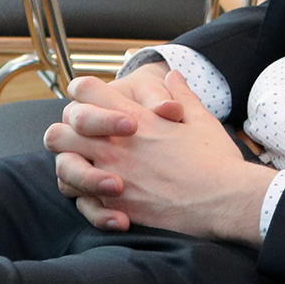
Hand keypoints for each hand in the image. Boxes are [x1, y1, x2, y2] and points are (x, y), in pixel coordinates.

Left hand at [45, 70, 272, 244]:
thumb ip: (181, 95)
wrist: (224, 199)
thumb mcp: (200, 119)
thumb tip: (173, 75)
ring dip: (72, 170)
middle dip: (66, 134)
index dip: (83, 93)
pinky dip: (88, 202)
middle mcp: (115, 146)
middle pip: (59, 132)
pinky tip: (108, 201)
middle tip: (83, 143)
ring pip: (63, 170)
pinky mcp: (116, 207)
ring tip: (93, 174)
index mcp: (134, 118)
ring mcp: (112, 177)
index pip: (85, 91)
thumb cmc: (216, 159)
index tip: (92, 103)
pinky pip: (82, 204)